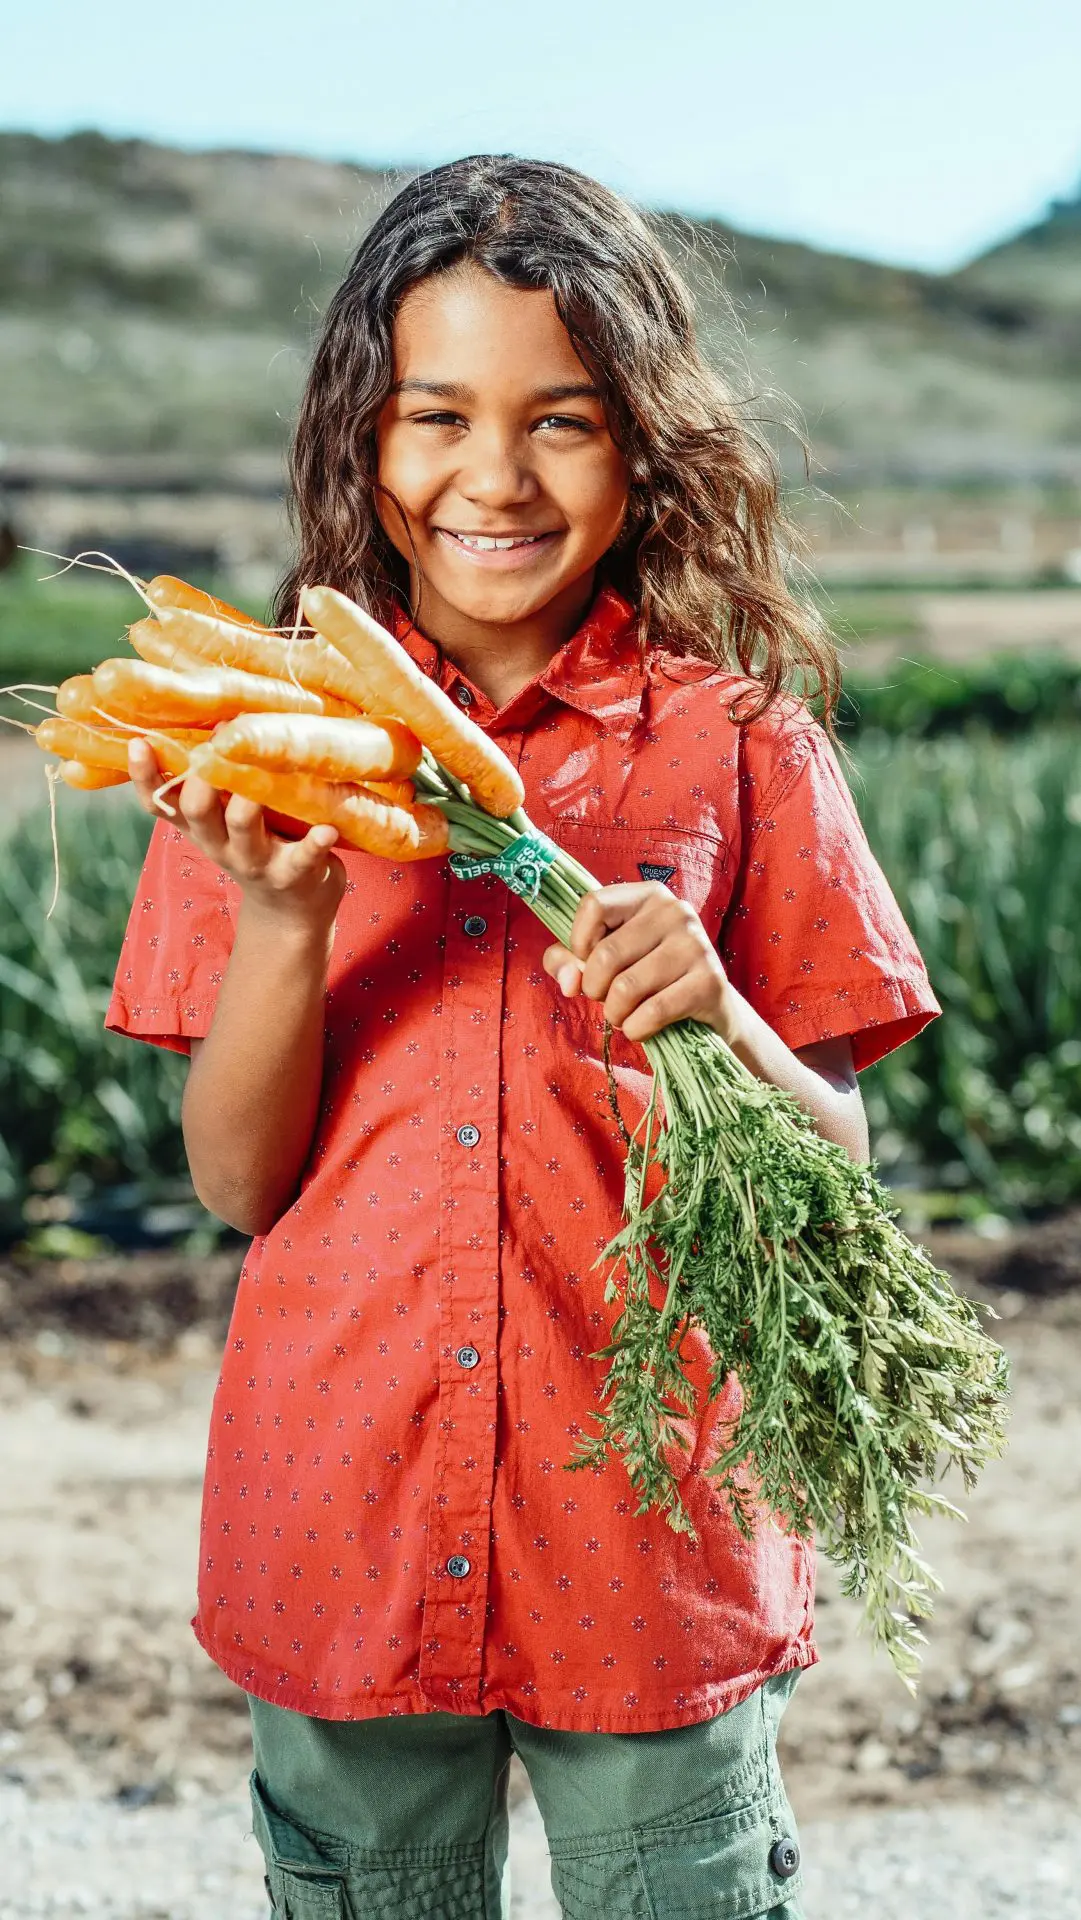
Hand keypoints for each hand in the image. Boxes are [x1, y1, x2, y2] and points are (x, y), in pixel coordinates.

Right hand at [128, 739, 346, 925]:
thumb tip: (211, 720)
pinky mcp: (295, 874)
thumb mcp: (225, 820)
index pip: (159, 803)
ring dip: (247, 801)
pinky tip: (327, 829)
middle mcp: (220, 843)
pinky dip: (315, 843)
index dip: (144, 777)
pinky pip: (303, 857)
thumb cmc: (259, 845)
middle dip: (203, 779)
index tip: (137, 742)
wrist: (292, 909)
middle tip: (218, 744)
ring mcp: (256, 861)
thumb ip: (214, 781)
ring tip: (258, 776)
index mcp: (200, 826)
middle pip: (198, 811)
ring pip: (242, 827)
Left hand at [542, 881, 743, 1044]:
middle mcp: (675, 911)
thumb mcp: (603, 960)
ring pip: (626, 988)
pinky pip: (653, 1011)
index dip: (578, 942)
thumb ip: (567, 961)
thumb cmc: (647, 977)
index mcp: (648, 895)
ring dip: (614, 1014)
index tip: (587, 962)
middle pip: (605, 954)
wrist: (709, 1006)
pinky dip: (636, 1028)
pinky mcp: (709, 981)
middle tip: (606, 998)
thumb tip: (568, 982)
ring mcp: (696, 945)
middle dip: (594, 989)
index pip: (594, 905)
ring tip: (623, 1015)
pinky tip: (640, 1027)